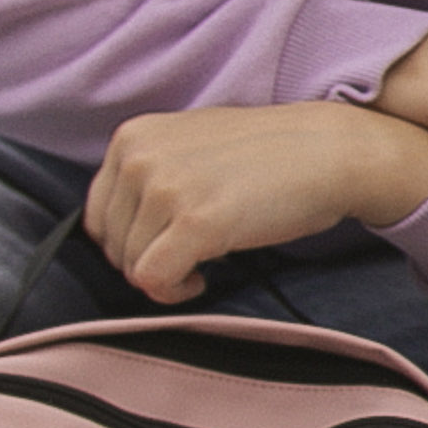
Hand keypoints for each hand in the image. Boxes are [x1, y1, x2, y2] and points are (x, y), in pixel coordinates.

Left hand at [84, 99, 427, 301]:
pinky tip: (202, 280)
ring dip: (165, 277)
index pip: (98, 214)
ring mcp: (165, 189)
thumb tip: (123, 230)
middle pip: (111, 245)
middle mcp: (140, 158)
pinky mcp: (194, 222)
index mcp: (133, 137)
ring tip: (203, 263)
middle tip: (190, 258)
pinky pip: (154, 280)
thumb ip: (151, 173)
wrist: (329, 151)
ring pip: (132, 266)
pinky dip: (174, 291)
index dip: (130, 242)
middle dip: (147, 261)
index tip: (165, 246)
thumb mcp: (191, 145)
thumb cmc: (269, 155)